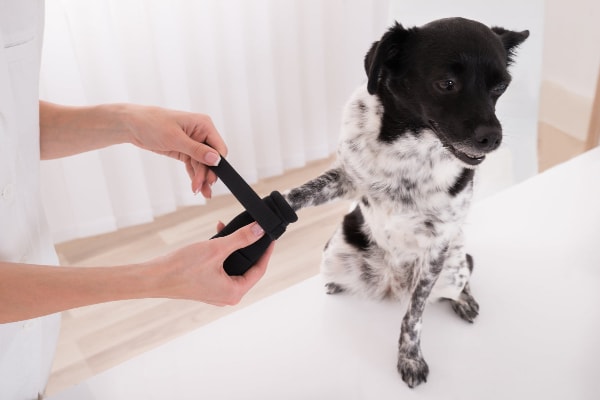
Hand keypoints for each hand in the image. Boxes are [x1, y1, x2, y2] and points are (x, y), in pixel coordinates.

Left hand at [123, 105, 226, 197]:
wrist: (131, 125)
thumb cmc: (151, 123)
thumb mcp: (175, 138)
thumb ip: (196, 150)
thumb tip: (215, 159)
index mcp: (203, 124)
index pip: (218, 147)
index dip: (218, 163)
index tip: (212, 178)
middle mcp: (200, 133)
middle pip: (210, 158)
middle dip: (206, 174)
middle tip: (203, 188)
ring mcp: (192, 142)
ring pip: (202, 164)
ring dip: (201, 178)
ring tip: (198, 191)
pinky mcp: (184, 150)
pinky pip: (193, 165)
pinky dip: (194, 175)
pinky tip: (195, 186)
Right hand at [149, 222, 273, 305]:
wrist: (153, 277)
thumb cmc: (182, 268)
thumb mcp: (216, 249)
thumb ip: (241, 239)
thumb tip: (260, 231)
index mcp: (234, 293)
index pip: (259, 270)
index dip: (265, 252)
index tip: (270, 237)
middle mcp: (227, 296)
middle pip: (247, 269)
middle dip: (247, 247)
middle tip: (251, 231)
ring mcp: (215, 292)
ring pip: (233, 267)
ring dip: (232, 247)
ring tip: (229, 230)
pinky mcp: (205, 286)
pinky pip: (220, 268)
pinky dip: (221, 254)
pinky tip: (216, 238)